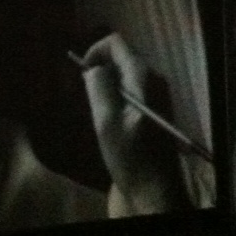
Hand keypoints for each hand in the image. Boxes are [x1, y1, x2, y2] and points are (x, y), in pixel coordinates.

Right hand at [78, 32, 169, 215]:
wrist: (154, 193)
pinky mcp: (152, 112)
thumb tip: (93, 67)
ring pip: (122, 76)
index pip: (116, 43)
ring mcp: (155, 97)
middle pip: (120, 58)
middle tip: (86, 98)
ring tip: (98, 115)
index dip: (94, 52)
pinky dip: (113, 98)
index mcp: (144, 77)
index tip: (80, 75)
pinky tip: (109, 124)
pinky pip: (128, 92)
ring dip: (105, 87)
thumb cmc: (130, 158)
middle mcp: (153, 81)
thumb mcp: (106, 120)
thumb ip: (98, 86)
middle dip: (99, 69)